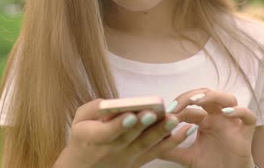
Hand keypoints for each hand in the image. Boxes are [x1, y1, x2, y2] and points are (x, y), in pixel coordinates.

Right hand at [54, 98, 196, 167]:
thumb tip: (114, 102)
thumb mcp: (79, 119)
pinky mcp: (138, 161)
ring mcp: (127, 158)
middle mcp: (112, 150)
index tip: (131, 115)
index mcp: (94, 138)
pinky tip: (185, 131)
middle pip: (130, 138)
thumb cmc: (82, 139)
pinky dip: (172, 142)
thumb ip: (95, 108)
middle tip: (155, 113)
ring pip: (146, 146)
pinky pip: (157, 152)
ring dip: (162, 133)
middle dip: (144, 125)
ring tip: (173, 120)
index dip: (120, 124)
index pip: (108, 132)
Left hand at [160, 88, 256, 167]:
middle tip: (178, 104)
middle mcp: (218, 116)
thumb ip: (171, 148)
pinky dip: (239, 111)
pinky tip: (226, 112)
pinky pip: (248, 115)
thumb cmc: (212, 164)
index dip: (178, 106)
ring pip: (228, 98)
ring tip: (198, 102)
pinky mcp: (246, 131)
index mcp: (204, 119)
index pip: (191, 106)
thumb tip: (149, 142)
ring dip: (213, 96)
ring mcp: (233, 122)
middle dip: (192, 96)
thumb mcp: (187, 157)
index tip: (166, 113)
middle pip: (207, 94)